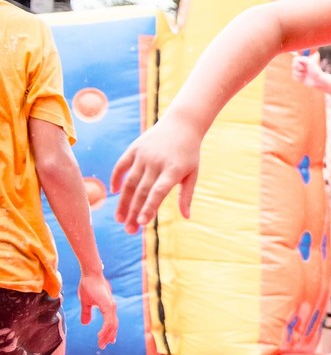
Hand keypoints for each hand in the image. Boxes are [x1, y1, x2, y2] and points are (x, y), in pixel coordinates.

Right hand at [78, 272, 117, 348]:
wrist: (90, 275)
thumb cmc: (88, 286)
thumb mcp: (86, 303)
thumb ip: (86, 313)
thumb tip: (86, 323)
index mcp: (108, 307)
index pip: (111, 322)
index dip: (110, 332)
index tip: (108, 341)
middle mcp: (112, 307)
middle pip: (113, 326)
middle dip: (108, 336)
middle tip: (103, 346)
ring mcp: (111, 306)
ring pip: (112, 325)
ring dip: (106, 335)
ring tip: (101, 344)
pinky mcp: (108, 305)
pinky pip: (109, 321)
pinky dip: (105, 329)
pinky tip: (100, 336)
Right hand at [110, 118, 201, 232]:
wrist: (182, 124)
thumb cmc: (189, 153)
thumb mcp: (193, 173)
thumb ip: (186, 195)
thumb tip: (186, 217)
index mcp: (173, 170)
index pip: (158, 192)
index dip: (149, 207)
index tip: (142, 223)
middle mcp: (156, 163)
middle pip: (141, 191)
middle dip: (134, 212)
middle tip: (129, 230)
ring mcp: (143, 155)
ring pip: (129, 182)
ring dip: (123, 202)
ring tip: (120, 219)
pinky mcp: (134, 148)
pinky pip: (121, 166)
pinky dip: (116, 179)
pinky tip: (114, 194)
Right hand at [291, 52, 325, 87]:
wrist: (318, 81)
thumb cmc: (316, 71)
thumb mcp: (310, 62)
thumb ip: (303, 59)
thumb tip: (295, 59)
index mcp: (304, 61)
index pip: (295, 59)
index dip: (297, 62)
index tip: (302, 65)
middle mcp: (302, 66)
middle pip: (293, 65)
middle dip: (298, 68)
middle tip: (304, 70)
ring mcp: (300, 72)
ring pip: (293, 72)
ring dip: (299, 74)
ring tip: (305, 75)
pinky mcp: (299, 78)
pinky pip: (294, 77)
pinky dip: (299, 78)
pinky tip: (303, 79)